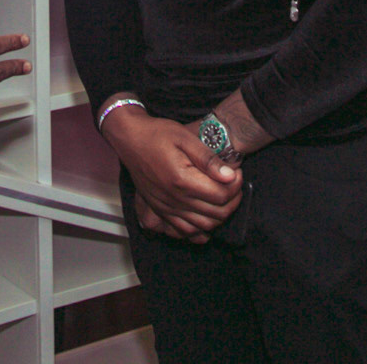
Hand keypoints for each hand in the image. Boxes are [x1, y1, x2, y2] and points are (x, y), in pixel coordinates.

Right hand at [103, 106, 240, 240]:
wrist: (130, 139)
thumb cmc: (157, 134)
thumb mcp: (185, 138)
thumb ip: (208, 159)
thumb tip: (230, 175)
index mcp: (182, 180)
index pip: (221, 195)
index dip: (236, 185)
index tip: (236, 172)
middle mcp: (174, 199)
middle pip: (216, 214)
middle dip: (233, 200)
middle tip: (234, 184)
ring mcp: (166, 208)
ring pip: (204, 226)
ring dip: (220, 215)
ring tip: (223, 196)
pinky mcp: (160, 210)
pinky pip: (184, 231)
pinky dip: (200, 230)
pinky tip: (206, 217)